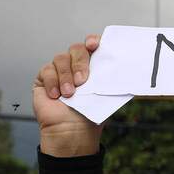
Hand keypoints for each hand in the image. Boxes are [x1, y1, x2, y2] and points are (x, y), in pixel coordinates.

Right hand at [33, 34, 103, 156]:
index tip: (94, 45)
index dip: (93, 41)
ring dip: (66, 76)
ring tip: (70, 94)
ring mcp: (59, 70)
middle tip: (83, 81)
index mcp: (93, 67)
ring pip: (60, 59)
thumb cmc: (91, 115)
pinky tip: (56, 96)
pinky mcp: (44, 78)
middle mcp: (76, 65)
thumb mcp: (106, 96)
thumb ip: (112, 80)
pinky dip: (53, 82)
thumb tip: (129, 70)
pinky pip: (47, 70)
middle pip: (76, 49)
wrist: (72, 132)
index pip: (93, 46)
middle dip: (80, 63)